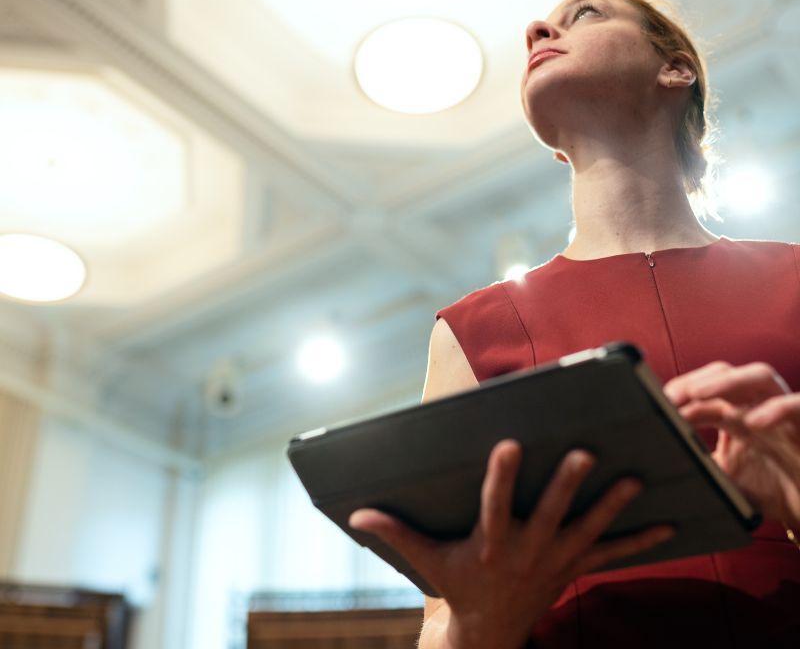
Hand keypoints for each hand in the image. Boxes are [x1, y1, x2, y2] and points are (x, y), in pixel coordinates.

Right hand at [349, 441, 673, 648]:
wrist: (492, 632)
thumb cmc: (458, 586)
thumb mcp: (427, 560)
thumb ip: (395, 532)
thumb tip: (356, 514)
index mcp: (492, 542)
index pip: (495, 504)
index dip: (502, 475)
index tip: (508, 443)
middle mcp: (528, 550)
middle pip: (552, 513)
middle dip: (568, 485)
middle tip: (585, 453)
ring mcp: (557, 560)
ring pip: (589, 530)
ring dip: (612, 506)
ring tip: (635, 480)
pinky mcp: (575, 567)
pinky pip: (612, 555)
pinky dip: (639, 541)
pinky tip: (668, 524)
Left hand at [664, 361, 799, 526]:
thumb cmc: (771, 493)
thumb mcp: (724, 480)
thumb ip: (697, 467)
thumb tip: (658, 466)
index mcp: (735, 415)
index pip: (704, 392)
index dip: (679, 394)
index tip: (655, 405)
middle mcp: (758, 407)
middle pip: (727, 373)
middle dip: (696, 379)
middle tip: (670, 396)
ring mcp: (785, 415)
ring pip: (761, 376)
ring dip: (727, 381)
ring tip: (698, 394)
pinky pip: (799, 406)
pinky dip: (776, 409)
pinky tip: (751, 423)